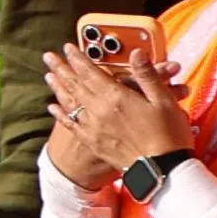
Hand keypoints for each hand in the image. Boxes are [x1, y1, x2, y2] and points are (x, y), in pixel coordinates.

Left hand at [44, 33, 195, 183]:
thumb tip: (136, 53)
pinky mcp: (93, 142)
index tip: (68, 48)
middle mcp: (99, 110)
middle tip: (49, 57)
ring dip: (58, 87)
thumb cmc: (168, 135)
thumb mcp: (164, 100)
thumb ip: (147, 75)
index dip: (78, 58)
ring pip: (70, 102)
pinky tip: (53, 107)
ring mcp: (93, 127)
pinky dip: (60, 114)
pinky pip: (71, 124)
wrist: (162, 169)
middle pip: (75, 84)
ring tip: (48, 75)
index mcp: (116, 97)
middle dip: (62, 68)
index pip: (91, 72)